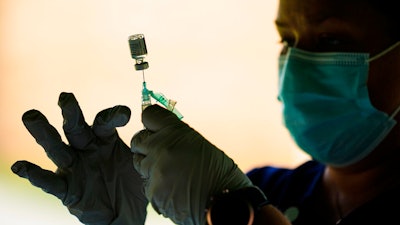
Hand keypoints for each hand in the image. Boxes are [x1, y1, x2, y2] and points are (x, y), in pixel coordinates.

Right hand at [11, 92, 147, 224]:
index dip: (113, 115)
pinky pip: (49, 181)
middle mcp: (86, 149)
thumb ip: (146, 146)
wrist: (127, 214)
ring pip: (57, 148)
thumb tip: (159, 128)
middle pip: (75, 127)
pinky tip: (20, 166)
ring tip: (32, 115)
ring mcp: (75, 168)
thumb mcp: (143, 162)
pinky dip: (34, 174)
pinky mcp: (67, 189)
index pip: (104, 121)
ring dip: (44, 133)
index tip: (126, 114)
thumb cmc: (133, 183)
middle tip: (66, 97)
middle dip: (71, 113)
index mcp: (105, 139)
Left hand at [131, 105, 252, 224]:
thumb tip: (158, 132)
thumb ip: (175, 136)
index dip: (151, 123)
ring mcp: (155, 170)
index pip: (149, 116)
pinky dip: (156, 186)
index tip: (154, 128)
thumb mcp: (199, 144)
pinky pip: (146, 183)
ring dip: (150, 166)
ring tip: (171, 173)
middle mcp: (162, 147)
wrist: (225, 201)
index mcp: (175, 132)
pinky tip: (173, 188)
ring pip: (139, 163)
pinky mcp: (152, 191)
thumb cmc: (218, 172)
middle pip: (138, 139)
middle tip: (159, 153)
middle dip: (146, 145)